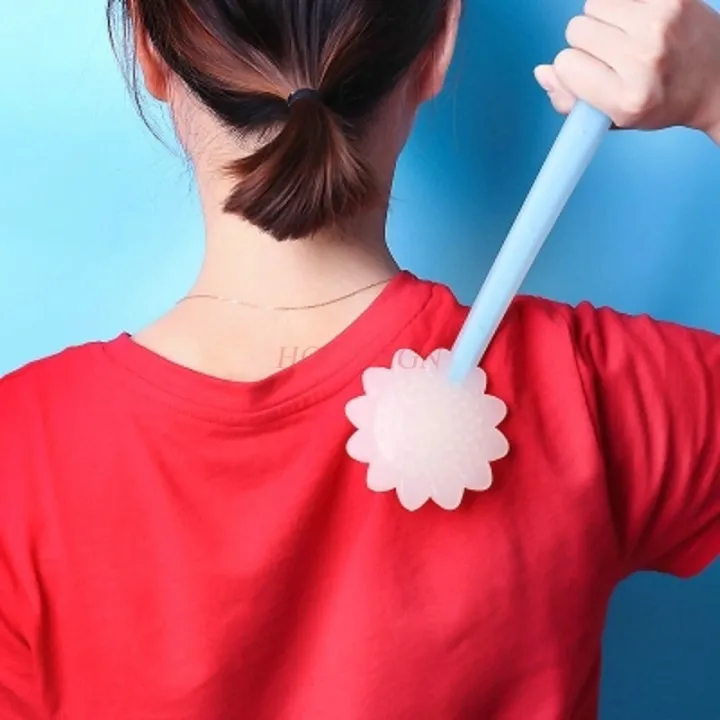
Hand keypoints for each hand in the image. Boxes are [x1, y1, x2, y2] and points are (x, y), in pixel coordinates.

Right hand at [534, 0, 719, 142]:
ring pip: (593, 6)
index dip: (571, 69)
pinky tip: (637, 21)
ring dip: (602, 20)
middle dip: (587, 43)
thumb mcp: (614, 119)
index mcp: (626, 99)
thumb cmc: (662, 101)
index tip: (591, 75)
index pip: (565, 64)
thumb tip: (543, 73)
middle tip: (611, 56)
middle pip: (576, 31)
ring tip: (625, 37)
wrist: (717, 80)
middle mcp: (644, 60)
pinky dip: (620, 5)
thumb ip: (570, 102)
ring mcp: (660, 23)